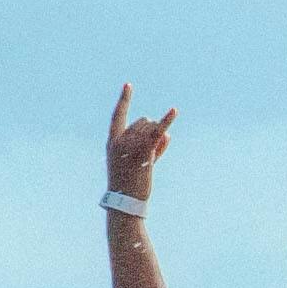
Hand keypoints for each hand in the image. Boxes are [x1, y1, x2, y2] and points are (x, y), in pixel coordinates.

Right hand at [106, 83, 174, 204]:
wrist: (125, 202)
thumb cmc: (129, 185)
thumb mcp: (136, 163)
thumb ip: (151, 147)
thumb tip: (167, 135)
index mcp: (112, 142)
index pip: (117, 116)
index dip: (124, 100)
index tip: (129, 85)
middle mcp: (119, 141)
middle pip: (142, 121)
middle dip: (151, 131)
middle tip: (151, 151)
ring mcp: (130, 145)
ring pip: (151, 127)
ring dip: (158, 136)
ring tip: (154, 155)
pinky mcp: (143, 151)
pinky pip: (157, 132)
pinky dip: (166, 121)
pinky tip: (174, 111)